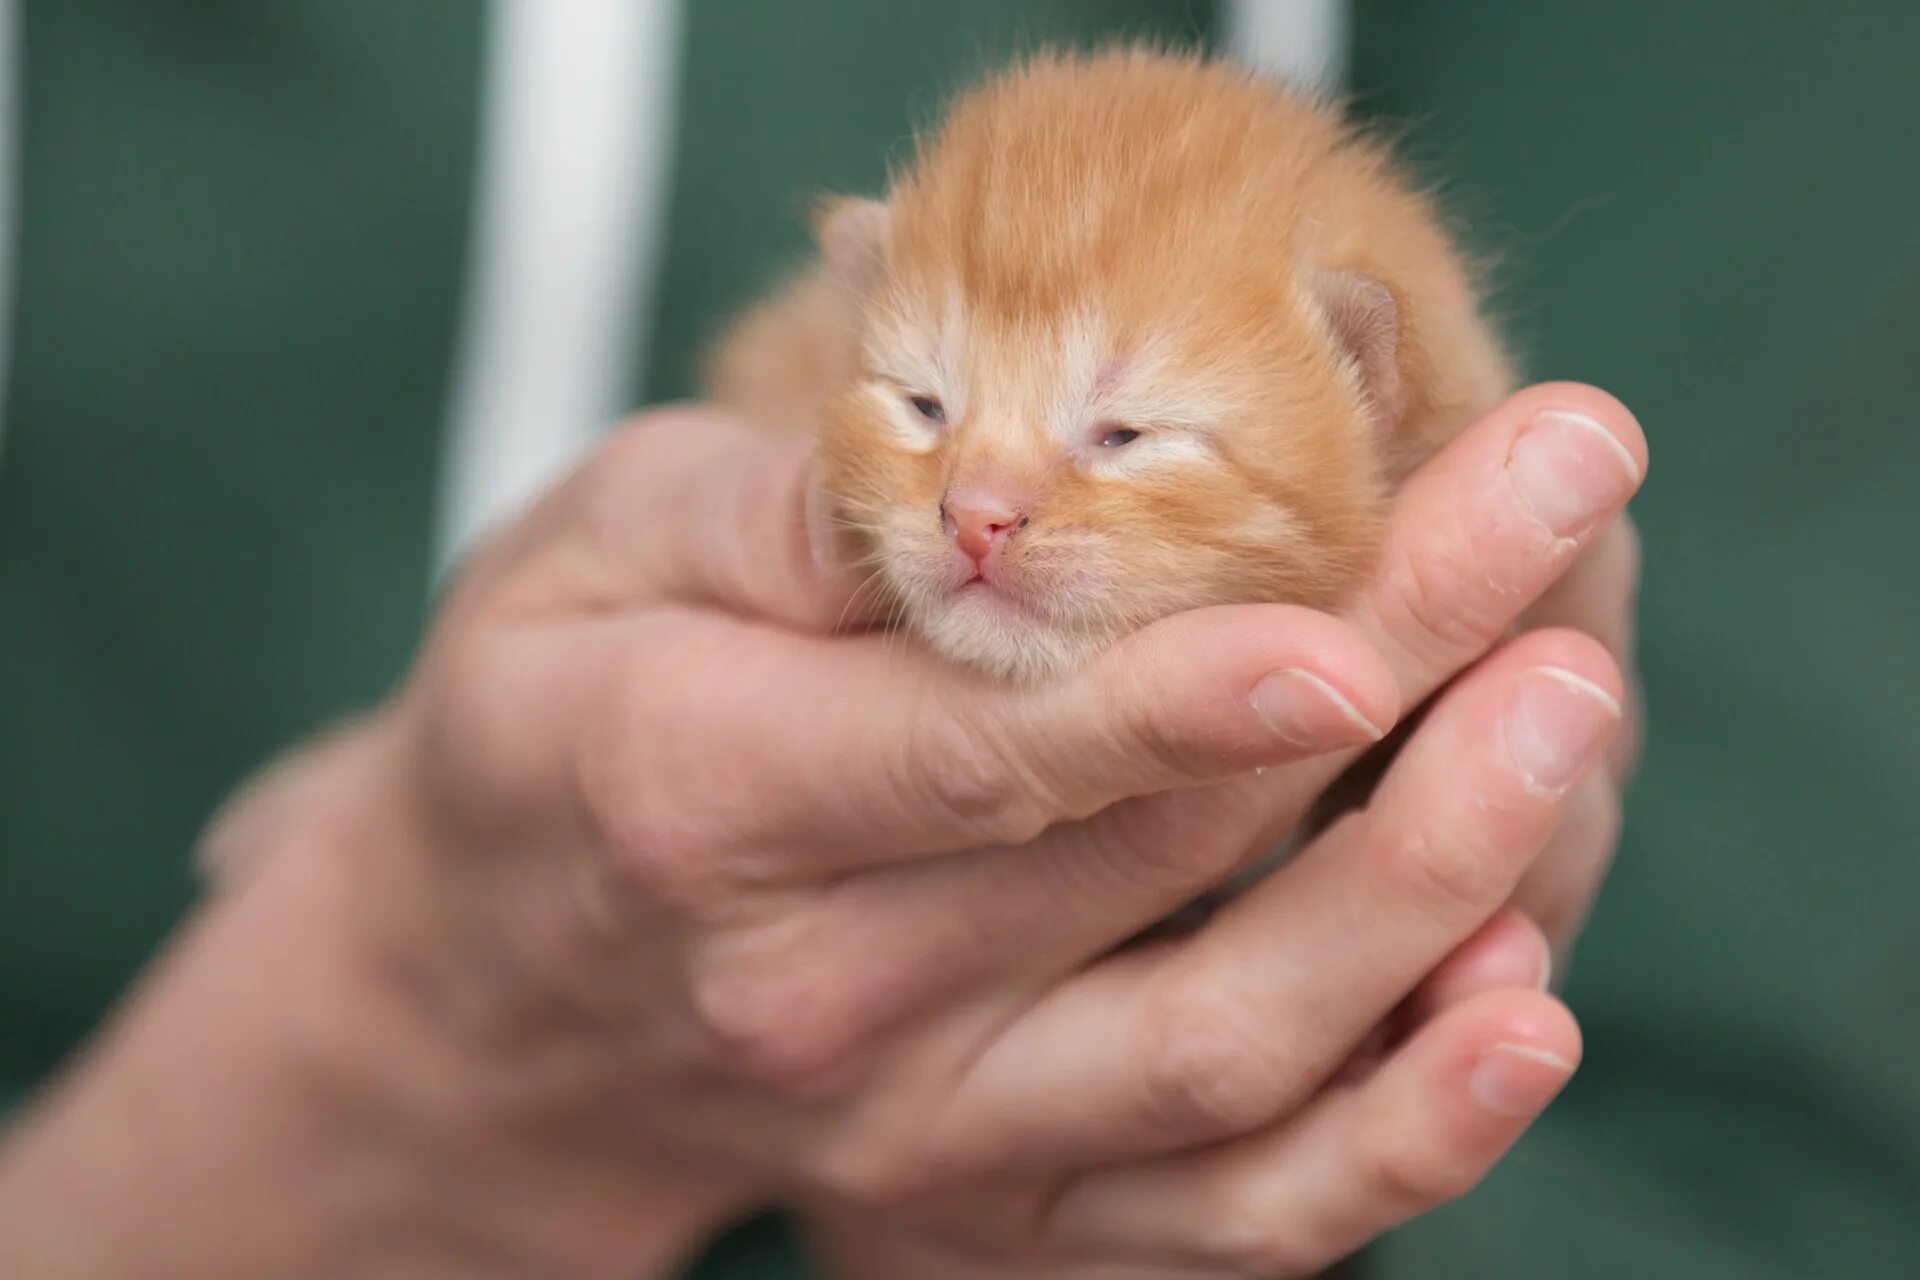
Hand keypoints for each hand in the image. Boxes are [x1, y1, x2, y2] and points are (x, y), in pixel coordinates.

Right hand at [0, 385, 1642, 1279]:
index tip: (1361, 621)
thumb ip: (766, 517)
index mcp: (699, 796)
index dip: (1173, 697)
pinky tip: (1519, 1015)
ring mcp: (918, 1133)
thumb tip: (982, 485)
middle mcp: (821, 998)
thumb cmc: (550, 725)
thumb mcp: (583, 556)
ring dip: (1421, 898)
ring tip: (1569, 728)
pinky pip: (1224, 1214)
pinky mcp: (997, 1205)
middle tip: (1547, 517)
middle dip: (1379, 687)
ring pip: (1220, 1053)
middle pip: (1146, 863)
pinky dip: (1390, 1136)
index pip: (971, 753)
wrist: (494, 990)